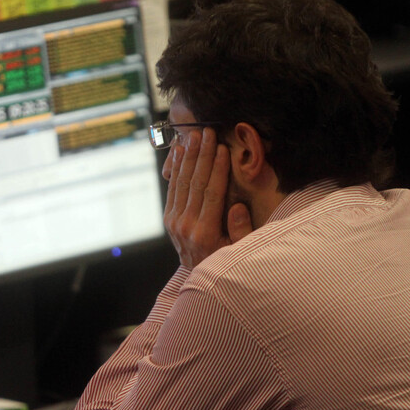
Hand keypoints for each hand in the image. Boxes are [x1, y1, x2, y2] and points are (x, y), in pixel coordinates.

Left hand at [163, 128, 251, 267]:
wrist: (198, 276)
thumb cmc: (225, 262)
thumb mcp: (239, 251)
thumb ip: (240, 231)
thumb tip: (237, 206)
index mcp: (204, 232)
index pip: (211, 193)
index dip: (217, 169)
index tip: (222, 148)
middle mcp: (185, 225)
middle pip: (195, 183)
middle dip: (202, 155)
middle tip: (207, 132)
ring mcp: (174, 221)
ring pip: (181, 183)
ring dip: (188, 157)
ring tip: (194, 136)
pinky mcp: (169, 218)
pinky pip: (173, 189)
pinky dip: (177, 169)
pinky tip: (180, 152)